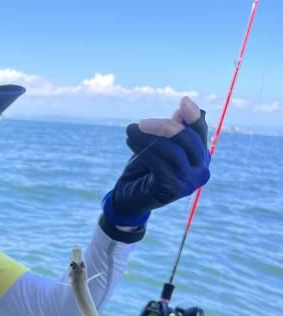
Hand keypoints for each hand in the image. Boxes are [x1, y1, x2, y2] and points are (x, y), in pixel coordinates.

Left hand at [103, 97, 210, 226]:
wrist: (129, 199)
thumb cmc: (144, 170)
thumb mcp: (157, 148)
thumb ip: (171, 132)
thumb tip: (183, 108)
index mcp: (200, 158)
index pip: (200, 133)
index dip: (193, 118)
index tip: (182, 101)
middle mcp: (201, 171)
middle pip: (188, 141)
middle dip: (164, 127)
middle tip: (139, 123)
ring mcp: (189, 182)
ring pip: (172, 151)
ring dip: (148, 138)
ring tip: (129, 130)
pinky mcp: (173, 190)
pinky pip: (159, 164)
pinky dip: (143, 150)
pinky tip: (129, 141)